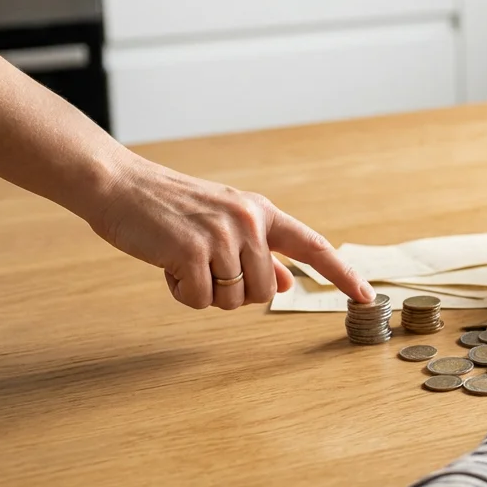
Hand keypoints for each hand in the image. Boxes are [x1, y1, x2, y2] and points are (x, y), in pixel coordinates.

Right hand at [85, 156, 373, 309]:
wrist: (119, 186)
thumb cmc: (171, 209)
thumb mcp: (225, 223)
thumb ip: (259, 252)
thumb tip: (287, 284)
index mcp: (262, 212)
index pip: (314, 247)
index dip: (342, 274)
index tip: (367, 296)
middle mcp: (250, 221)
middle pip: (264, 293)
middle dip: (233, 292)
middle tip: (202, 265)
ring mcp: (223, 235)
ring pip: (233, 301)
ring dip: (204, 292)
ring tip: (182, 259)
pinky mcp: (192, 251)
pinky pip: (199, 301)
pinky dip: (180, 293)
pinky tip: (166, 265)